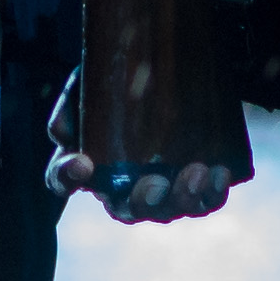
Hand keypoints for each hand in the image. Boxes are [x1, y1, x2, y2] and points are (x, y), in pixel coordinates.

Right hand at [39, 78, 235, 221]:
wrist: (169, 69)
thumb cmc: (121, 80)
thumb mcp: (93, 79)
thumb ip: (74, 101)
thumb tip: (60, 133)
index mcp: (86, 160)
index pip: (64, 178)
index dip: (68, 176)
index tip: (82, 164)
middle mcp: (120, 185)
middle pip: (124, 209)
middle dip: (141, 202)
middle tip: (155, 184)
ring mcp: (160, 190)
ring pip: (167, 210)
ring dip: (183, 198)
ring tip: (198, 172)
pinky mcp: (196, 185)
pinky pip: (204, 200)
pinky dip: (213, 193)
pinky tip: (219, 172)